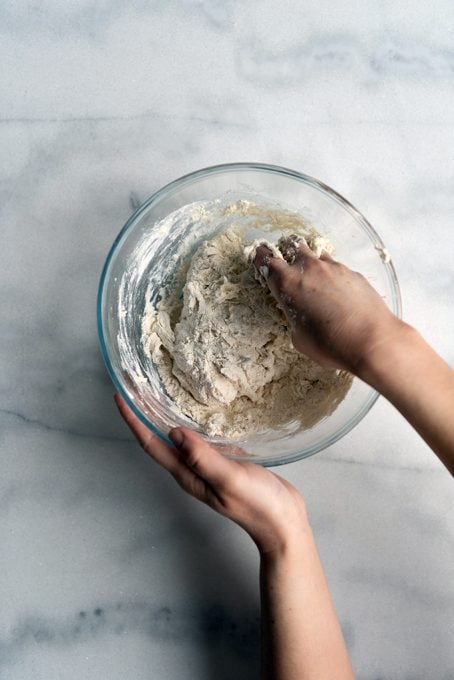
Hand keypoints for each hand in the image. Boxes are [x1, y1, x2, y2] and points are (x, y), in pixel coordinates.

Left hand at [115, 394, 308, 555]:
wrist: (282, 523)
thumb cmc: (258, 504)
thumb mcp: (229, 479)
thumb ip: (202, 457)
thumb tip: (173, 432)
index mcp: (186, 474)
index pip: (151, 444)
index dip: (133, 420)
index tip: (121, 395)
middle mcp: (191, 470)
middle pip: (158, 439)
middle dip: (144, 415)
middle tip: (136, 386)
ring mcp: (207, 467)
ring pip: (178, 438)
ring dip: (165, 416)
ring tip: (158, 392)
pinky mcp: (224, 462)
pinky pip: (200, 438)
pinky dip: (193, 421)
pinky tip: (198, 409)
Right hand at [254, 239, 405, 372]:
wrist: (372, 340)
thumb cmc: (331, 344)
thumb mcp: (300, 338)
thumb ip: (294, 317)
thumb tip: (300, 312)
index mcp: (287, 283)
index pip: (265, 259)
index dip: (261, 257)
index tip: (260, 258)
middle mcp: (309, 269)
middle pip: (293, 246)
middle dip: (288, 252)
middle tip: (289, 266)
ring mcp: (334, 268)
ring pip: (317, 257)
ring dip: (313, 266)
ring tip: (318, 285)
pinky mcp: (354, 273)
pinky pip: (338, 270)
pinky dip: (334, 278)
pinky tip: (340, 297)